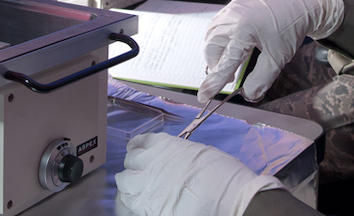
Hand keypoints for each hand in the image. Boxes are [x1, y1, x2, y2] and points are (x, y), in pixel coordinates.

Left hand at [116, 132, 284, 215]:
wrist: (230, 199)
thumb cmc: (223, 175)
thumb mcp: (199, 153)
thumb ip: (178, 155)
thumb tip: (173, 161)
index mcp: (165, 146)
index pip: (139, 143)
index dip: (137, 149)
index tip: (137, 152)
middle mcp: (151, 163)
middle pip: (129, 163)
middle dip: (132, 167)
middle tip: (137, 173)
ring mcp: (147, 187)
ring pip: (124, 185)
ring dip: (128, 186)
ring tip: (134, 191)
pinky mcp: (148, 209)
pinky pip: (128, 206)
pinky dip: (129, 205)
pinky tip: (135, 206)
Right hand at [198, 0, 344, 102]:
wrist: (301, 3)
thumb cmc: (291, 27)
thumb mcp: (278, 58)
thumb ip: (261, 79)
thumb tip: (248, 93)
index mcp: (243, 30)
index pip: (224, 62)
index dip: (214, 82)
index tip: (204, 96)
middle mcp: (233, 17)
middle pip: (211, 47)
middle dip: (215, 65)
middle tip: (228, 77)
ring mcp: (232, 8)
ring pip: (211, 34)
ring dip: (215, 51)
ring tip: (228, 62)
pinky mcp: (234, 4)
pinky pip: (218, 23)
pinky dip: (219, 37)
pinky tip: (230, 44)